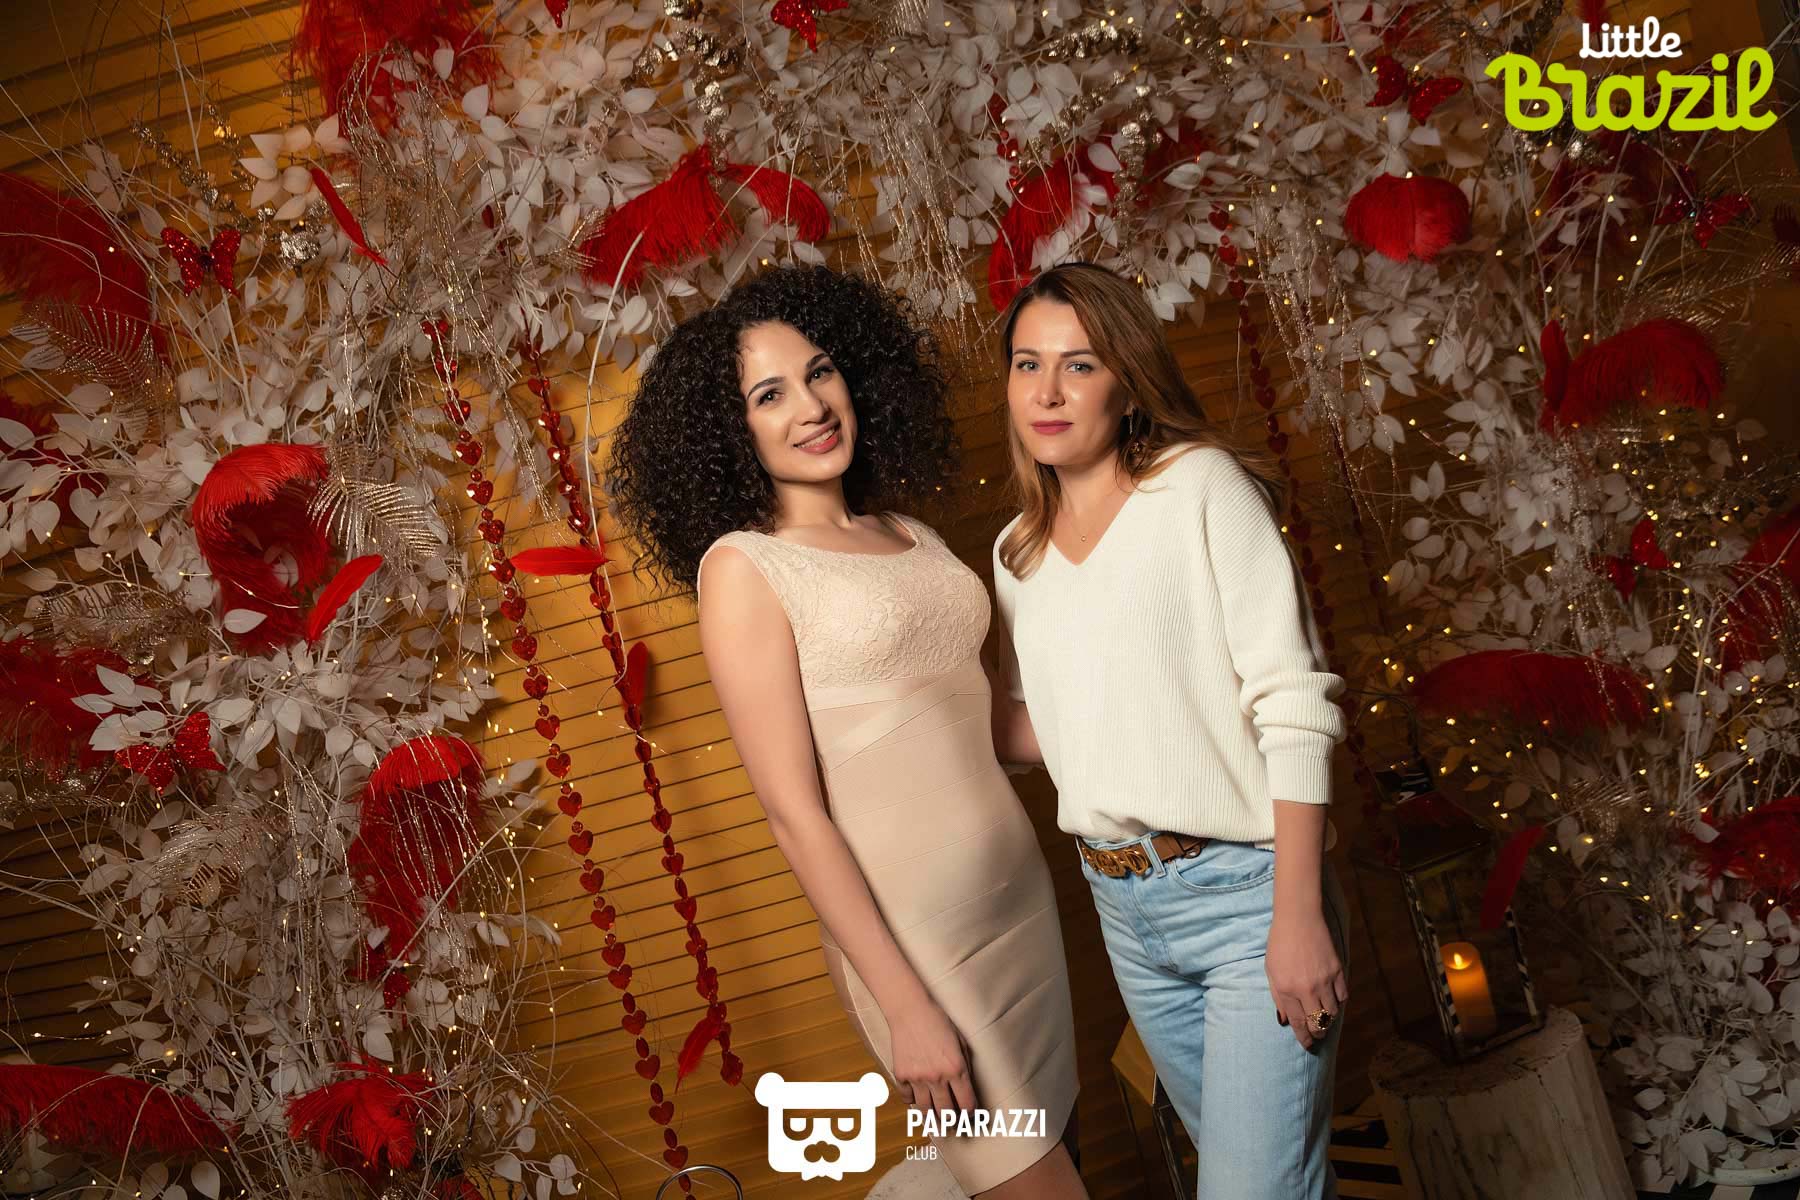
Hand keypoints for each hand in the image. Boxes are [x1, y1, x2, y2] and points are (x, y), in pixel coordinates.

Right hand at [887, 1000, 976, 1114]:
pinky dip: (912, 1102)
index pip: (966, 1104)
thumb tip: (967, 1088)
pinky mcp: (901, 1075)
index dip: (970, 1114)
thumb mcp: (961, 1042)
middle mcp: (937, 1077)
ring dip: (932, 1119)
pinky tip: (917, 1100)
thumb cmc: (938, 1022)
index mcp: (956, 1068)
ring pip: (925, 1111)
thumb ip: (965, 1066)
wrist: (910, 1010)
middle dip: (952, 1121)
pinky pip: (907, 1098)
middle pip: (946, 1113)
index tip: (969, 1117)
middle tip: (954, 1124)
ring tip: (936, 1123)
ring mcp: (917, 1078)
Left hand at [1266, 906, 1346, 1049]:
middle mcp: (1307, 989)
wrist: (1299, 918)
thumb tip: (1285, 1021)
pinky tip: (1332, 1000)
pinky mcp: (1338, 971)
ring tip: (1323, 1018)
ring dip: (1328, 1018)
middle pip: (1319, 1023)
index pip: (1299, 1024)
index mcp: (1287, 990)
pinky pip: (1343, 996)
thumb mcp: (1271, 971)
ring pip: (1333, 1012)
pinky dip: (1338, 1001)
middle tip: (1317, 1035)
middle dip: (1318, 1033)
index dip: (1304, 1038)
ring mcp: (1325, 980)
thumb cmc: (1279, 943)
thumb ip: (1279, 998)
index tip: (1307, 1045)